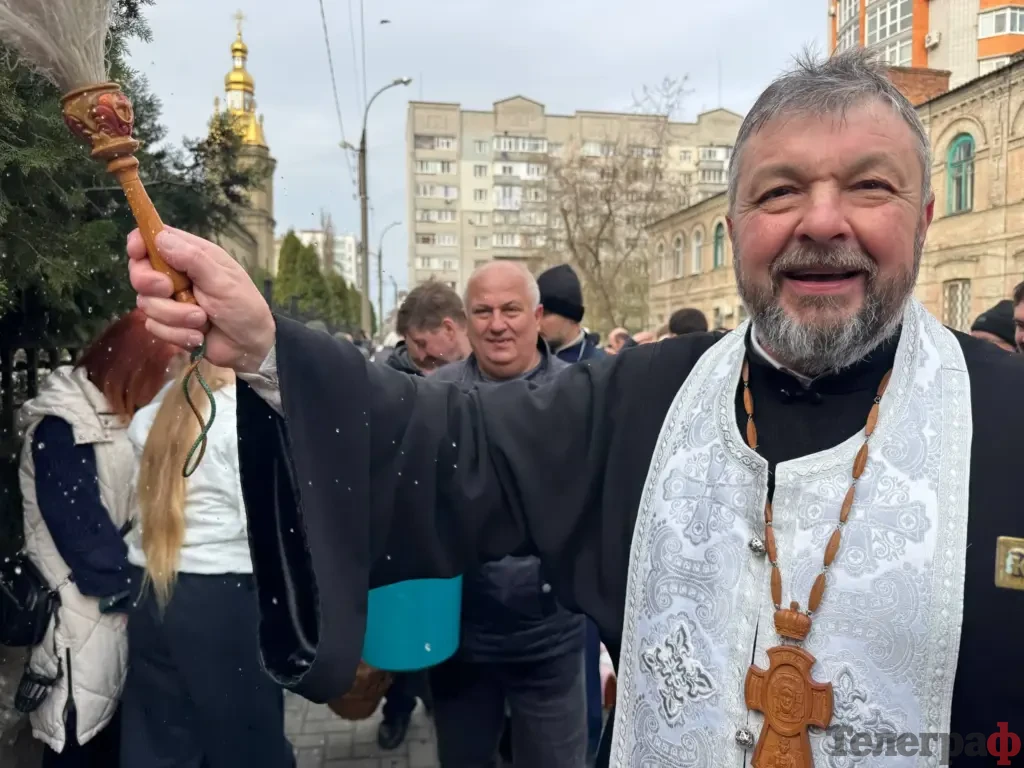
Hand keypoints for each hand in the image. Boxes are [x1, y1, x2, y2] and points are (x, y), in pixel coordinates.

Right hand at [128, 228, 274, 372]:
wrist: (251, 347)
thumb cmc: (244, 307)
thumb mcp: (223, 281)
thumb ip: (193, 260)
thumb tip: (160, 238)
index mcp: (192, 256)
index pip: (154, 239)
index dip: (139, 243)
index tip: (137, 252)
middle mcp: (176, 276)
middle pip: (140, 273)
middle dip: (151, 284)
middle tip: (169, 290)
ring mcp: (170, 301)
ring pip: (146, 304)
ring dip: (175, 316)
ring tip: (202, 320)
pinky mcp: (169, 324)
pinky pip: (155, 327)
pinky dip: (177, 334)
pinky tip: (198, 336)